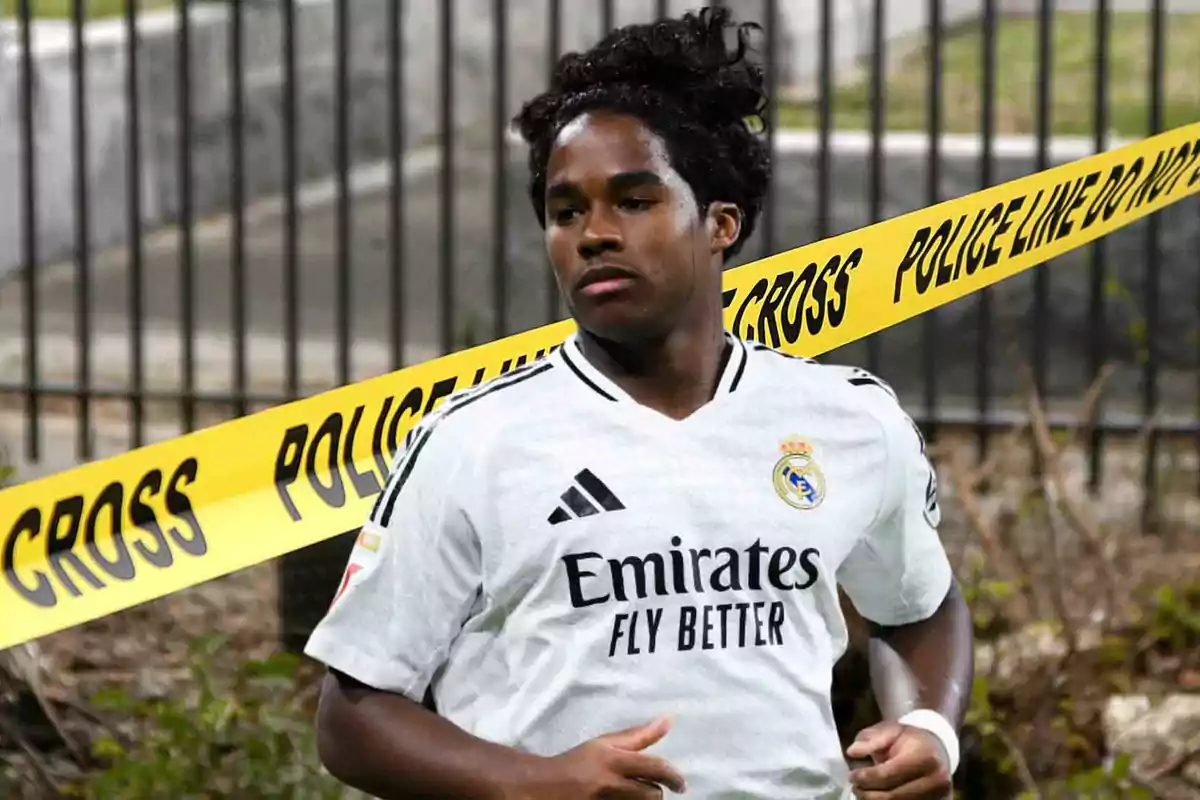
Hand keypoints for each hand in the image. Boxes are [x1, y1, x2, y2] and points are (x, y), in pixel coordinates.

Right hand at [506, 717, 686, 798]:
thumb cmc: (577, 762)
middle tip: (651, 790)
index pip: (654, 768)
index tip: (681, 784)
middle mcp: (612, 784)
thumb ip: (637, 736)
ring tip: (633, 794)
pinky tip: (622, 799)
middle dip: (655, 792)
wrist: (544, 787)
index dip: (673, 776)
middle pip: (651, 794)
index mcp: (614, 760)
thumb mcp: (604, 744)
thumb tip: (668, 721)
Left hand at [845, 721, 951, 798]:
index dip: (866, 777)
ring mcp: (939, 797)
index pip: (889, 774)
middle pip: (893, 796)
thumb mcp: (890, 730)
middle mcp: (936, 780)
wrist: (937, 751)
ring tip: (865, 793)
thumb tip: (852, 751)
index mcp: (925, 756)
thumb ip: (871, 740)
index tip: (852, 775)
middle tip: (855, 787)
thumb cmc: (910, 740)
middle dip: (868, 794)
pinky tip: (878, 796)